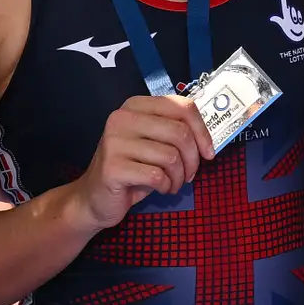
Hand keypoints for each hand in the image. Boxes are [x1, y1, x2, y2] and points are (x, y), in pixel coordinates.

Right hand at [65, 93, 210, 232]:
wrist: (95, 198)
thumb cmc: (131, 170)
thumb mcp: (154, 144)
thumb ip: (175, 133)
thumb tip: (207, 140)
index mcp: (135, 106)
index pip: (181, 107)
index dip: (202, 131)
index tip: (208, 152)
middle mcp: (122, 118)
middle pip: (179, 132)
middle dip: (193, 159)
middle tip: (189, 174)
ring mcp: (114, 142)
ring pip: (171, 156)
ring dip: (179, 176)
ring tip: (172, 183)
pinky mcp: (113, 167)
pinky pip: (157, 176)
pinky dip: (167, 186)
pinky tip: (161, 189)